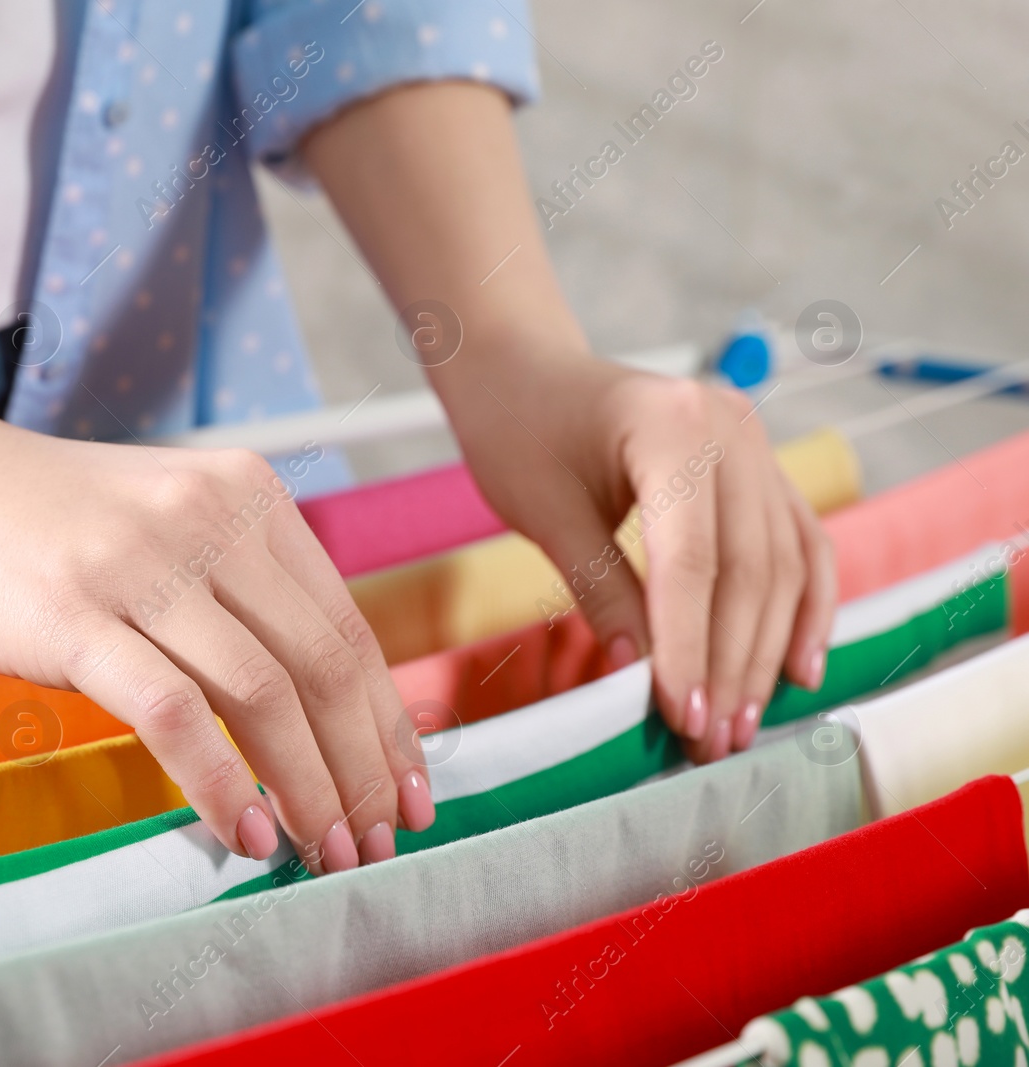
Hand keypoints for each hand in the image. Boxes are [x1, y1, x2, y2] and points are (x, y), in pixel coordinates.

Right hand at [0, 419, 433, 869]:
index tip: (409, 792)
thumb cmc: (48, 522)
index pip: (347, 626)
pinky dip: (219, 783)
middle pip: (323, 664)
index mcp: (249, 497)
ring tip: (323, 854)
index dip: (387, 721)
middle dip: (362, 769)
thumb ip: (241, 589)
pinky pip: (173, 714)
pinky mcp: (76, 614)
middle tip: (375, 845)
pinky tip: (241, 833)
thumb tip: (316, 708)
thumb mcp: (170, 524)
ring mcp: (144, 564)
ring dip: (307, 789)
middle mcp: (211, 519)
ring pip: (264, 694)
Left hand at [446, 348, 835, 760]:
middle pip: (749, 570)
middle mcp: (729, 427)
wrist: (525, 372)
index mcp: (670, 427)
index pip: (693, 561)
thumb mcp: (544, 513)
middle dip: (731, 665)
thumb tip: (639, 677)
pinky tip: (798, 668)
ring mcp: (754, 440)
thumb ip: (599, 590)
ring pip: (784, 564)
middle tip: (712, 741)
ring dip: (769, 650)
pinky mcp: (760, 462)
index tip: (682, 720)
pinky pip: (799, 541)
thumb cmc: (518, 432)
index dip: (690, 648)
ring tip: (744, 723)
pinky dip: (804, 606)